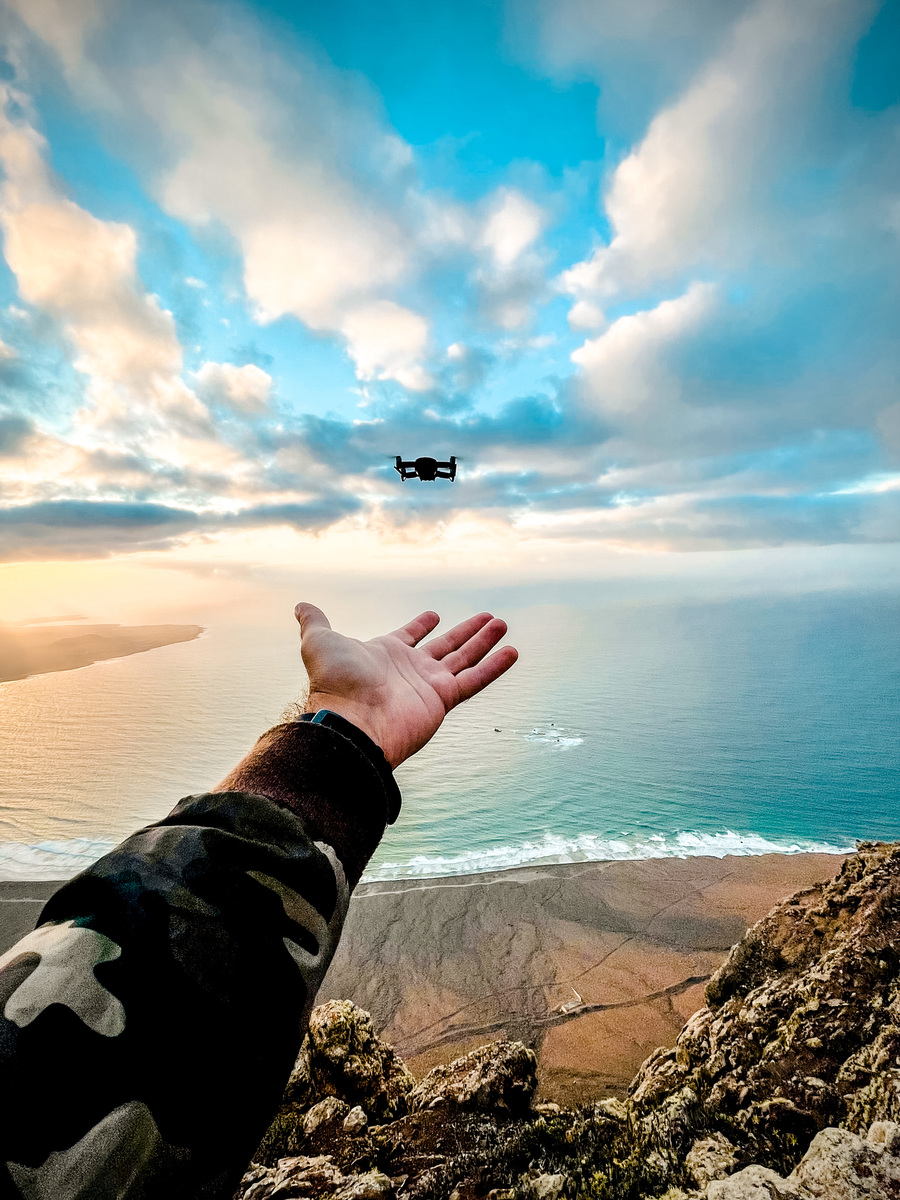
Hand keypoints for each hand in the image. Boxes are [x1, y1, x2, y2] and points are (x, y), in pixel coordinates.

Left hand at [295, 602, 517, 767]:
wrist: (351, 720)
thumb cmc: (333, 683)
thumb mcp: (320, 642)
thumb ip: (315, 623)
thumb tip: (301, 606)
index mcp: (385, 655)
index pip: (409, 637)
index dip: (420, 626)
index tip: (434, 615)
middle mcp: (410, 670)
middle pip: (445, 646)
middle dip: (466, 632)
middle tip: (488, 617)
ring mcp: (428, 685)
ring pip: (464, 658)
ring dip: (484, 642)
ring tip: (503, 623)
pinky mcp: (443, 699)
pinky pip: (474, 680)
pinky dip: (494, 666)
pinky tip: (511, 651)